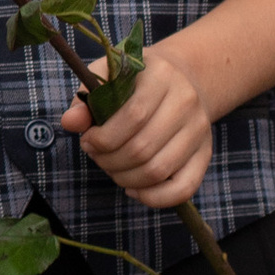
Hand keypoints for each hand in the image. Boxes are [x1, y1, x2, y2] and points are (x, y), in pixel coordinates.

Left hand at [58, 41, 212, 209]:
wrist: (181, 79)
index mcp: (161, 76)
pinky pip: (183, 188)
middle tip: (96, 156)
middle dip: (109, 161)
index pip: (134, 116)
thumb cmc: (135, 82)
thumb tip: (69, 122)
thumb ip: (86, 99)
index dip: (104, 138)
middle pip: (144, 148)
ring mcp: (199, 130)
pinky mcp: (205, 154)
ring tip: (111, 168)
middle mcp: (186, 102)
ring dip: (125, 179)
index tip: (87, 141)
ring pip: (159, 170)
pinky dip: (153, 197)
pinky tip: (132, 189)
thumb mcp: (107, 77)